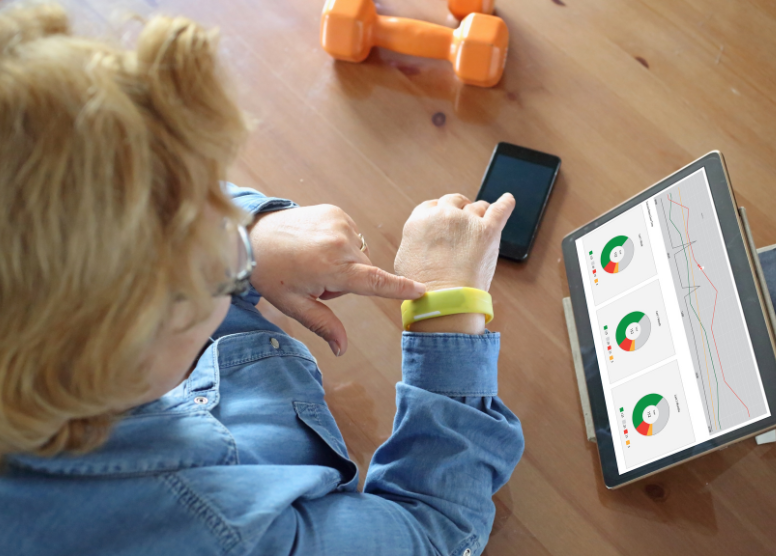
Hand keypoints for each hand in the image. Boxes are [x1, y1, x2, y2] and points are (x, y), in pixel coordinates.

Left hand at [249, 205, 425, 355]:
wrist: (253, 235)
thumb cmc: (272, 273)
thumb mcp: (295, 305)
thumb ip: (324, 325)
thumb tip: (342, 349)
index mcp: (331, 267)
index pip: (374, 281)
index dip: (398, 288)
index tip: (421, 290)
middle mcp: (340, 241)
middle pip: (364, 272)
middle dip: (348, 280)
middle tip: (316, 279)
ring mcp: (340, 222)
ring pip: (358, 255)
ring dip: (344, 262)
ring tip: (315, 259)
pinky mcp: (337, 212)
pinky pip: (352, 237)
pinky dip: (340, 245)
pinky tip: (317, 245)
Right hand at [394, 193, 514, 333]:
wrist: (444, 300)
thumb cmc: (423, 287)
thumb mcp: (405, 259)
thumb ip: (414, 242)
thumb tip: (423, 240)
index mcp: (420, 220)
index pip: (432, 206)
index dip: (441, 211)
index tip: (446, 217)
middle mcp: (443, 215)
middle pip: (454, 201)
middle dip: (459, 208)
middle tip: (465, 218)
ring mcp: (467, 221)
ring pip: (477, 207)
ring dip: (480, 212)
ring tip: (483, 219)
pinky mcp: (488, 230)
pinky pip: (500, 209)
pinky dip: (506, 203)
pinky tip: (508, 199)